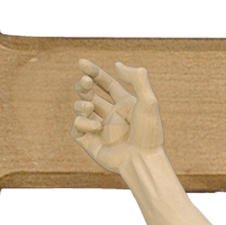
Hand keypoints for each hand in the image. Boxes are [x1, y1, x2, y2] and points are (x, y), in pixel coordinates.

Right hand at [71, 58, 162, 172]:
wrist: (142, 162)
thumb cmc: (148, 134)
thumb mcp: (148, 101)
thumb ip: (136, 78)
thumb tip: (117, 64)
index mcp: (125, 106)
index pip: (105, 84)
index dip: (94, 72)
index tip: (81, 63)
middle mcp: (112, 116)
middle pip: (89, 94)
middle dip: (83, 85)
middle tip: (85, 82)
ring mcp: (100, 130)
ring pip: (80, 109)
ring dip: (81, 104)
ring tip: (89, 107)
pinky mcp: (91, 143)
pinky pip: (77, 128)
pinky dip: (81, 122)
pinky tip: (95, 126)